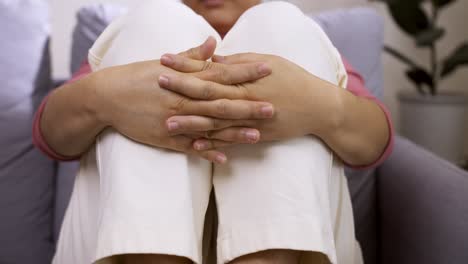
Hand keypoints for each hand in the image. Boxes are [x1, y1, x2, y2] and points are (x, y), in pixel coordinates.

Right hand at [92, 39, 273, 162]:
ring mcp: (175, 122)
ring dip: (234, 133)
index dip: (245, 72)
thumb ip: (192, 56)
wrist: (107, 97)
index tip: (267, 69)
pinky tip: (224, 159)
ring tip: (257, 135)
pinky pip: (189, 148)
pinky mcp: (166, 138)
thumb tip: (214, 44)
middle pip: (221, 104)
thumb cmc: (136, 76)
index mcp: (185, 80)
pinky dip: (206, 153)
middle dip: (248, 106)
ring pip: (210, 128)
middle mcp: (183, 101)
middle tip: (274, 107)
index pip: (221, 75)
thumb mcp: (164, 64)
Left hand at [159, 53, 341, 150]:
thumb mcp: (268, 62)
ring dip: (190, 123)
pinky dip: (212, 144)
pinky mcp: (255, 135)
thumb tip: (215, 60)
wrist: (317, 108)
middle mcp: (245, 99)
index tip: (165, 59)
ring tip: (166, 124)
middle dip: (181, 89)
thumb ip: (239, 63)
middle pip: (208, 95)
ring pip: (215, 122)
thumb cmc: (293, 79)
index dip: (187, 64)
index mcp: (246, 79)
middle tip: (157, 83)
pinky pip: (229, 141)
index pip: (210, 70)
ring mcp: (249, 120)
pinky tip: (193, 146)